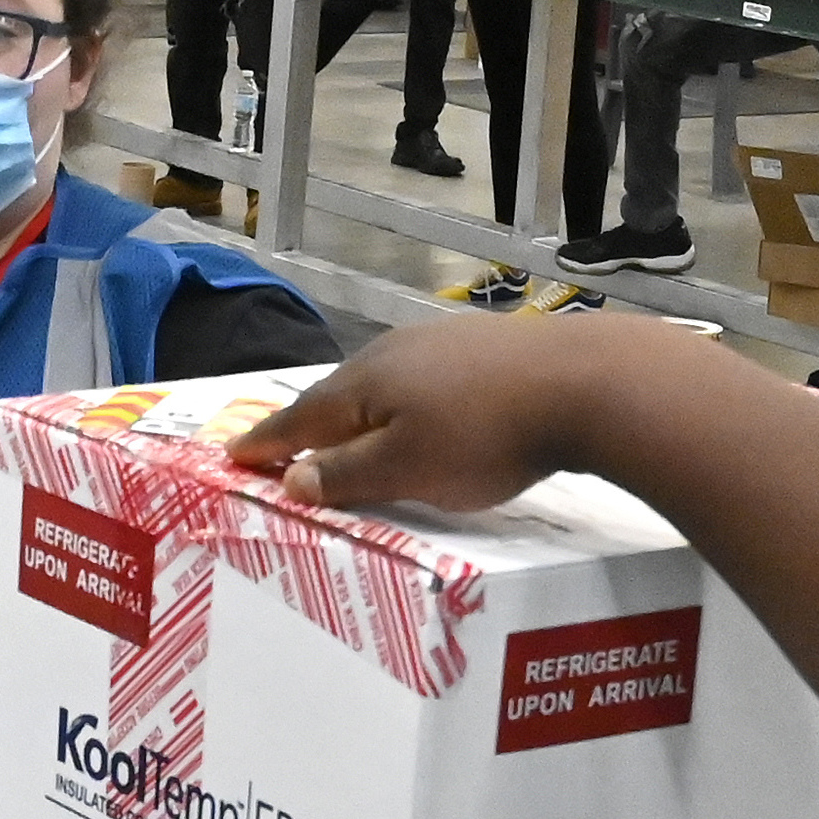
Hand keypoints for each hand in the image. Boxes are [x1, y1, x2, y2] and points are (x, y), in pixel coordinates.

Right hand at [223, 313, 591, 517]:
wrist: (584, 384)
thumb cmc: (485, 435)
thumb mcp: (406, 469)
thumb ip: (347, 475)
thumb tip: (293, 475)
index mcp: (365, 381)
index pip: (300, 418)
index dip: (267, 443)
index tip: (234, 457)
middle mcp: (395, 352)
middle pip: (339, 395)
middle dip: (309, 424)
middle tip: (283, 447)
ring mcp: (443, 343)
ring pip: (384, 384)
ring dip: (359, 414)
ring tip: (348, 436)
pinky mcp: (486, 348)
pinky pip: (424, 381)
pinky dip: (406, 405)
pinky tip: (422, 416)